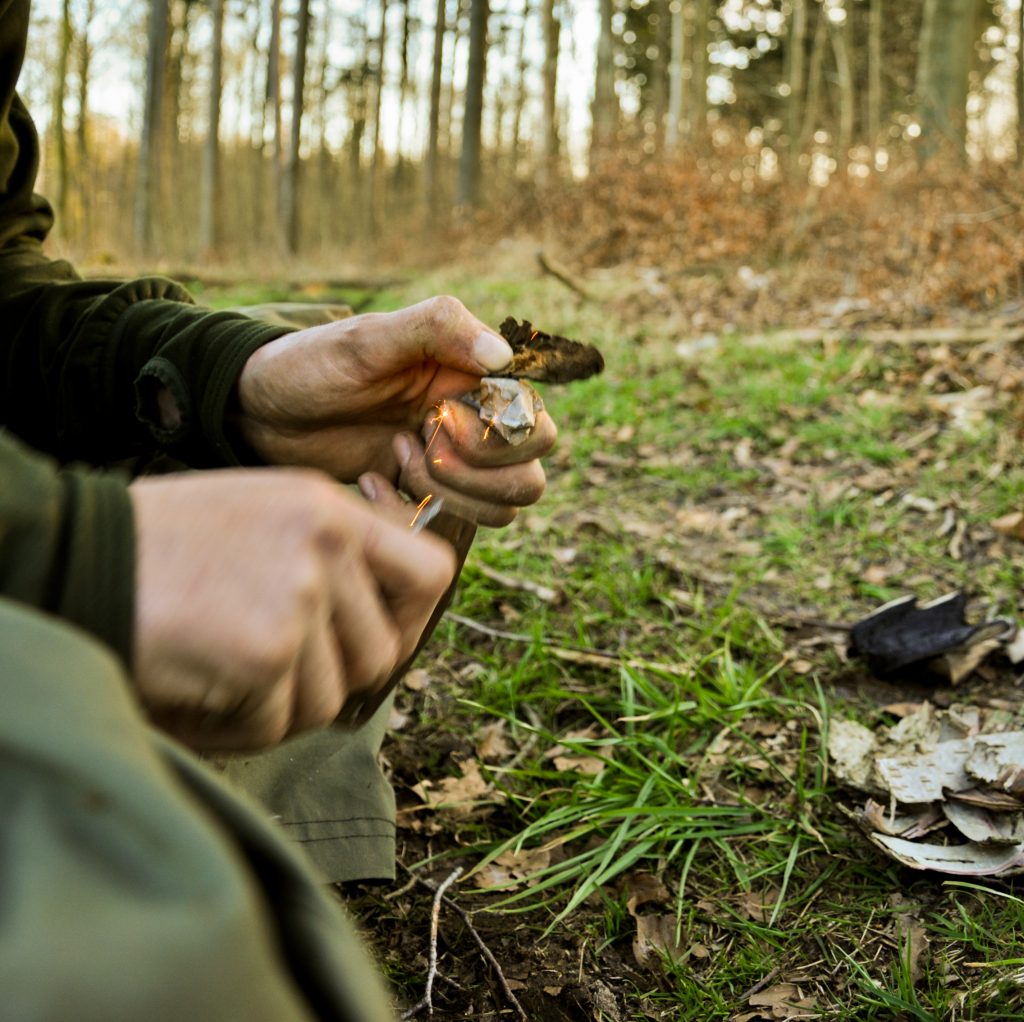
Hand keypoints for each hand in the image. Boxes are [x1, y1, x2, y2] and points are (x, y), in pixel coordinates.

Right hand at [129, 469, 454, 750]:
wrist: (76, 557)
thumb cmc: (162, 546)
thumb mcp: (263, 517)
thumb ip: (329, 557)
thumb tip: (385, 617)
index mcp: (329, 509)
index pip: (431, 572)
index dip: (413, 620)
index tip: (377, 642)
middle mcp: (326, 545)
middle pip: (380, 655)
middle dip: (330, 680)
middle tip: (274, 674)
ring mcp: (300, 595)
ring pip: (330, 699)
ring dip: (276, 707)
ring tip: (220, 676)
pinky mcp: (266, 650)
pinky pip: (278, 725)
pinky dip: (236, 728)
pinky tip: (196, 694)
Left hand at [236, 296, 557, 525]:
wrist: (262, 411)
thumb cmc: (314, 363)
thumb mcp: (369, 338)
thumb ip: (439, 328)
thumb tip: (503, 354)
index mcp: (474, 381)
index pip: (534, 425)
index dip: (496, 438)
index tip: (436, 419)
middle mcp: (475, 426)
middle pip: (529, 478)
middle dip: (477, 477)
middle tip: (415, 446)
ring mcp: (451, 468)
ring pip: (499, 511)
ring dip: (446, 496)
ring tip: (391, 456)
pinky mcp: (420, 498)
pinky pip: (449, 528)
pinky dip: (411, 514)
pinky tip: (368, 481)